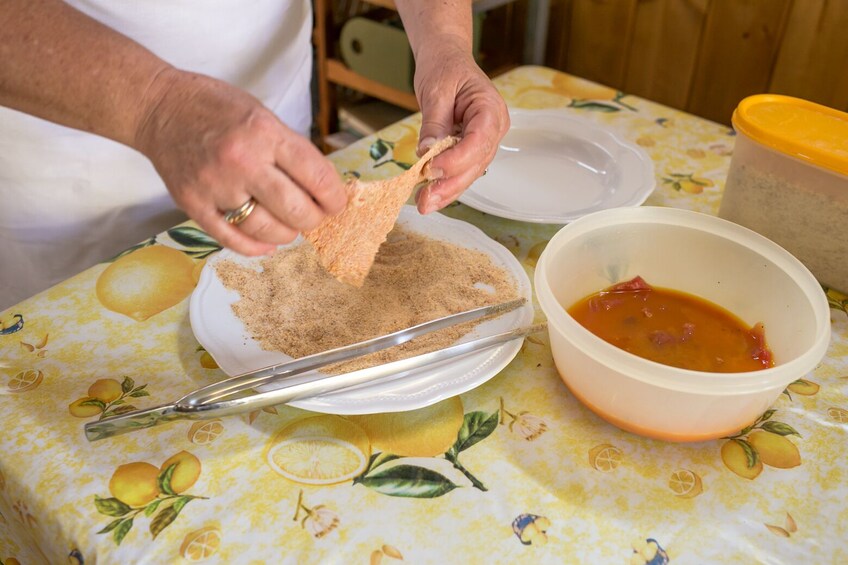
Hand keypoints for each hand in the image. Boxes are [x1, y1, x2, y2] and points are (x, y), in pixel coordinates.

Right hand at [134, 69, 346, 255]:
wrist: (160, 107)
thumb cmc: (217, 108)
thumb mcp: (262, 115)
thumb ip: (289, 150)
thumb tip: (321, 187)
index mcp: (265, 133)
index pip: (315, 175)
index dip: (334, 197)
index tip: (337, 204)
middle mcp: (242, 161)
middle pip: (294, 208)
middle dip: (314, 219)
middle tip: (314, 217)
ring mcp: (216, 185)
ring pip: (266, 229)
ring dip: (286, 234)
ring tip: (289, 227)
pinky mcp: (193, 203)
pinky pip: (231, 238)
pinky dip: (254, 247)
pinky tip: (266, 244)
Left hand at [411, 41, 508, 213]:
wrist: (446, 59)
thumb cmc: (445, 67)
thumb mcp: (436, 91)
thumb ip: (434, 124)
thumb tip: (428, 152)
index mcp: (491, 110)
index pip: (478, 141)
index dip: (457, 160)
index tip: (432, 169)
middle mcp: (493, 129)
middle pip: (476, 164)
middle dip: (450, 185)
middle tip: (426, 201)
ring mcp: (484, 141)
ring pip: (469, 172)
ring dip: (447, 191)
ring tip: (425, 204)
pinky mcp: (470, 149)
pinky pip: (461, 170)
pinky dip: (446, 184)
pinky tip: (430, 197)